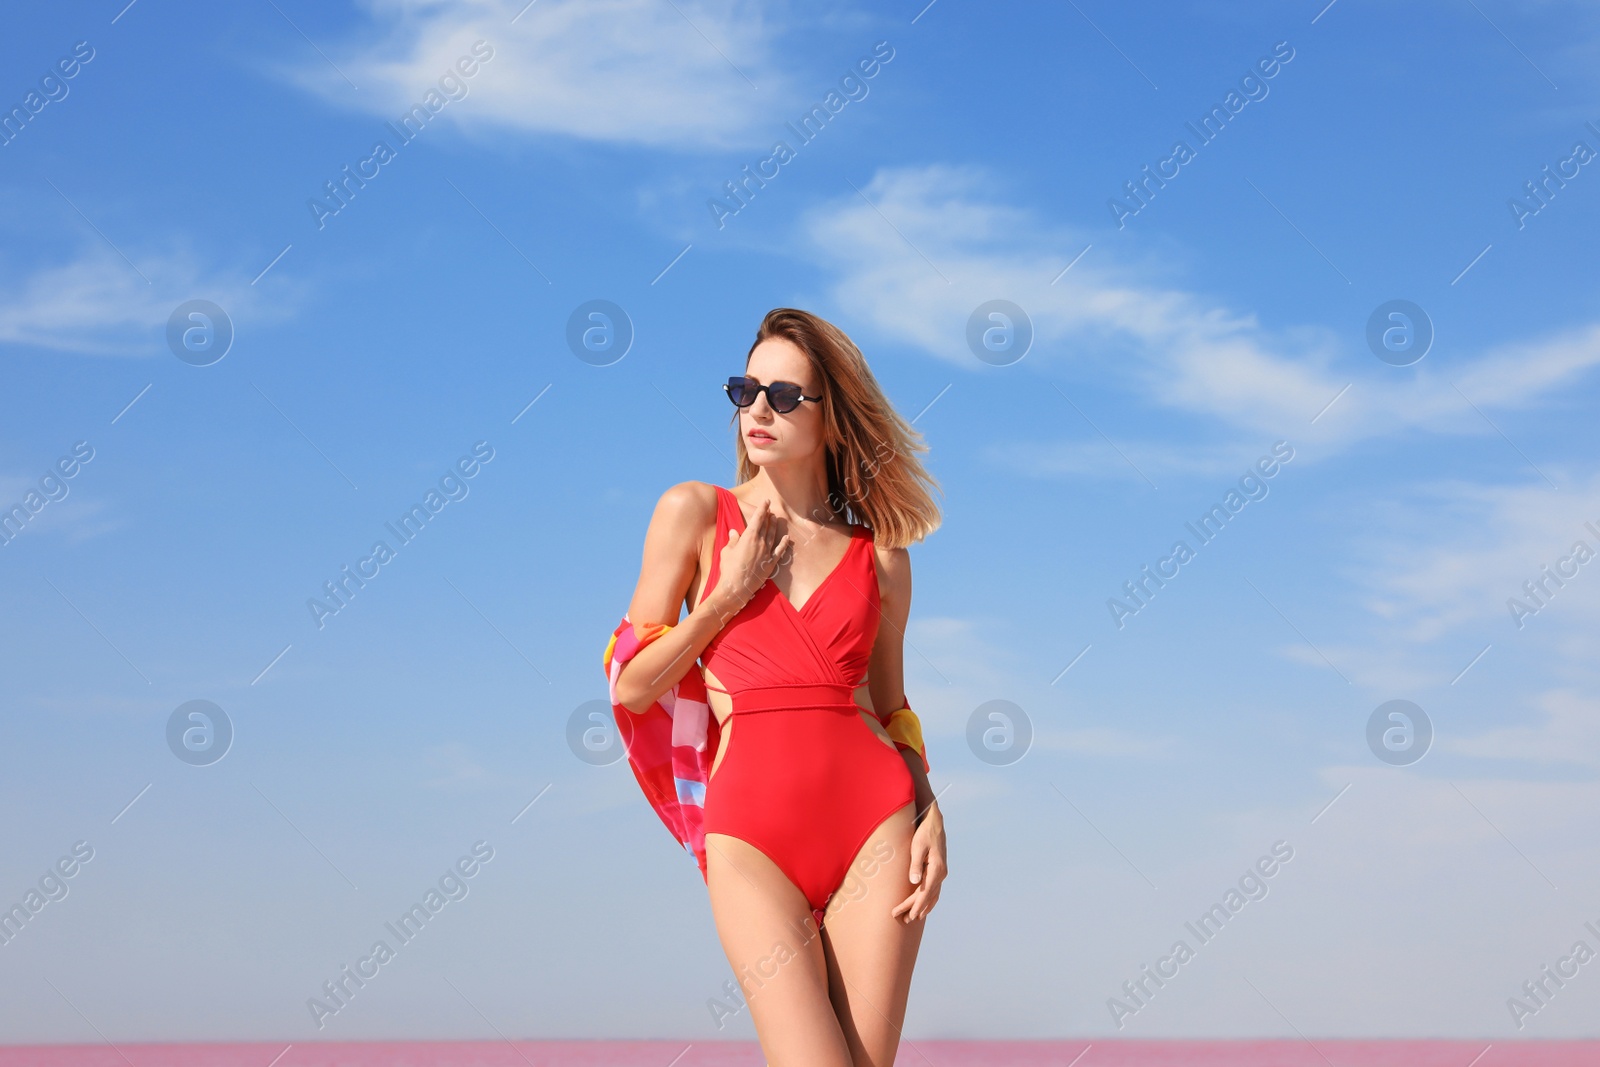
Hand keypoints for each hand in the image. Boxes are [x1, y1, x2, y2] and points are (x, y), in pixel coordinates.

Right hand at [708, 497, 789, 621]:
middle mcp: (760, 542)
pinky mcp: (771, 563)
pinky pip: (779, 550)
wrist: (736, 587)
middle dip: (768, 516)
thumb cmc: (729, 568)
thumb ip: (733, 540)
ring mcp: (767, 553)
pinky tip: (787, 537)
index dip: (762, 508)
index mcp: (749, 537)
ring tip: (776, 519)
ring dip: (774, 526)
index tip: (766, 501)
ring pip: (773, 536)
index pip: (758, 518)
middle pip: (766, 525)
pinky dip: (784, 543)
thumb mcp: (727, 551)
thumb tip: (734, 532)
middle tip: (770, 510)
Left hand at [891, 799, 945, 922]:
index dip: (917, 905)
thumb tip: (914, 882)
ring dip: (923, 907)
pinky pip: (934, 890)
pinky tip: (923, 907)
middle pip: (927, 897)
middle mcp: (941, 874)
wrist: (934, 824)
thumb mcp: (917, 847)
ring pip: (932, 896)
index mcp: (937, 869)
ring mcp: (941, 874)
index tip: (910, 916)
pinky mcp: (938, 871)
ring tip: (912, 918)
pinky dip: (928, 900)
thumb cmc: (924, 834)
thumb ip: (915, 865)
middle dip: (916, 909)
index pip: (925, 893)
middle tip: (903, 920)